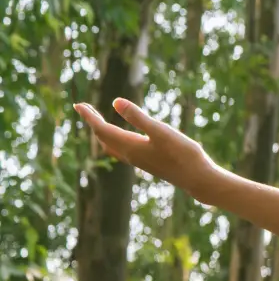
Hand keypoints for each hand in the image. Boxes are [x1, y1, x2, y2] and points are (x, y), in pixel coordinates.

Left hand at [75, 98, 221, 197]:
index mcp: (130, 146)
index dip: (89, 117)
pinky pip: (122, 150)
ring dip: (102, 132)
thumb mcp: (161, 131)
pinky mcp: (148, 162)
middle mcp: (130, 154)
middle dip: (93, 122)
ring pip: (112, 146)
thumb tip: (115, 101)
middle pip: (104, 137)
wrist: (197, 179)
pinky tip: (123, 137)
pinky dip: (115, 140)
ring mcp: (139, 160)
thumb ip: (138, 117)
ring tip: (99, 121)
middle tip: (84, 108)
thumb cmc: (182, 154)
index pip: (102, 129)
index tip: (78, 104)